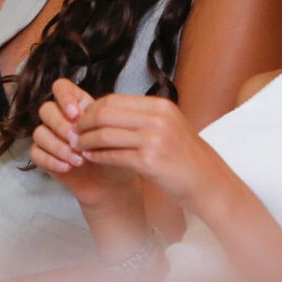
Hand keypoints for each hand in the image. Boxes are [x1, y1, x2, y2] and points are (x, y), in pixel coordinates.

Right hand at [29, 78, 141, 210]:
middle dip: (60, 126)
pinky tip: (68, 168)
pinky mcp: (43, 155)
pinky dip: (51, 160)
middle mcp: (59, 117)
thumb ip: (97, 123)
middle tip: (77, 142)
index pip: (60, 87)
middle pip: (46, 109)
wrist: (110, 181)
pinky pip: (36, 153)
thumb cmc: (114, 153)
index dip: (64, 97)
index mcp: (76, 104)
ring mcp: (49, 136)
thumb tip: (80, 124)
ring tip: (79, 160)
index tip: (76, 115)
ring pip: (39, 132)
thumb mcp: (112, 133)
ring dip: (58, 146)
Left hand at [71, 93, 226, 212]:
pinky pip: (113, 155)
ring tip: (78, 146)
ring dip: (86, 140)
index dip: (92, 109)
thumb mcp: (168, 126)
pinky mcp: (150, 162)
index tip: (81, 118)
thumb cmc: (185, 156)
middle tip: (73, 132)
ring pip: (106, 134)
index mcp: (160, 106)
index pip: (114, 100)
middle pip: (106, 113)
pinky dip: (98, 156)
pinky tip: (91, 158)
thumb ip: (142, 117)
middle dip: (84, 122)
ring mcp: (154, 140)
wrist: (207, 182)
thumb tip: (106, 111)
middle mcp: (157, 119)